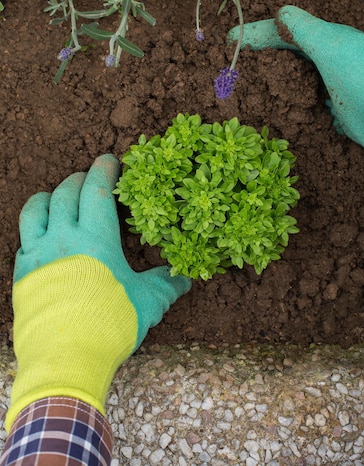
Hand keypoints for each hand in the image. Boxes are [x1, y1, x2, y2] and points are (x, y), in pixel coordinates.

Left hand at [6, 154, 190, 430]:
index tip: (110, 160)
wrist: (65, 356)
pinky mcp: (22, 274)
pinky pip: (24, 239)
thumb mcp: (147, 302)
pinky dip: (34, 227)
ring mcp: (38, 254)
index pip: (96, 189)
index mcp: (94, 237)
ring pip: (36, 210)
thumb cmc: (109, 323)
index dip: (103, 170)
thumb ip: (167, 284)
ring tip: (57, 195)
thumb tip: (186, 278)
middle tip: (88, 178)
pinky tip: (42, 235)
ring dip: (48, 196)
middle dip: (78, 180)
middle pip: (65, 194)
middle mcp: (62, 237)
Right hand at [228, 6, 363, 170]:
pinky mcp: (339, 112)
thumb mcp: (332, 48)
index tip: (230, 39)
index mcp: (329, 41)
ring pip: (297, 80)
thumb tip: (281, 13)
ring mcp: (334, 86)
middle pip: (289, 55)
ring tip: (248, 88)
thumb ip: (305, 31)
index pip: (286, 30)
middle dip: (262, 57)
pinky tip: (275, 111)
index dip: (258, 34)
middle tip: (234, 63)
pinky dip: (290, 106)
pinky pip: (308, 105)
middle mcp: (331, 61)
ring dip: (274, 83)